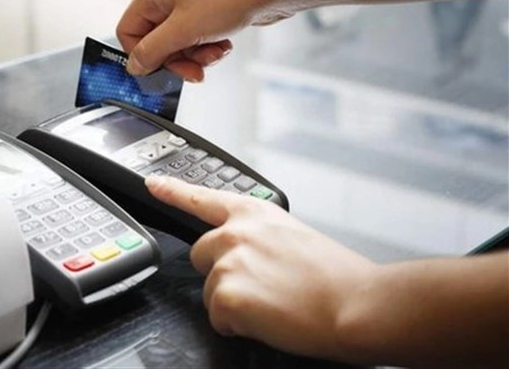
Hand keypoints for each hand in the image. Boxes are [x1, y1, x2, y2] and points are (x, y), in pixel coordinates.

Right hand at [116, 0, 291, 81]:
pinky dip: (209, 45)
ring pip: (179, 40)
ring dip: (196, 55)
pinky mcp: (209, 6)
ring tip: (215, 53)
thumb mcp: (183, 31)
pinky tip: (224, 45)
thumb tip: (134, 65)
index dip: (142, 55)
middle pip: (156, 39)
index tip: (161, 72)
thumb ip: (153, 51)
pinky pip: (198, 34)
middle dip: (177, 59)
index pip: (128, 30)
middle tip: (194, 72)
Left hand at [145, 175, 376, 360]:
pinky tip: (268, 318)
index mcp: (254, 212)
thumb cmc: (336, 275)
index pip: (202, 198)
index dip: (172, 191)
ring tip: (272, 303)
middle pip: (200, 254)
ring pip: (208, 290)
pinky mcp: (226, 294)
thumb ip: (259, 237)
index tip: (152, 184)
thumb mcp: (293, 236)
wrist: (356, 304)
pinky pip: (217, 317)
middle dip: (219, 272)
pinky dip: (237, 325)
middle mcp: (236, 231)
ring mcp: (228, 261)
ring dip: (232, 301)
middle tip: (259, 285)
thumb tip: (247, 256)